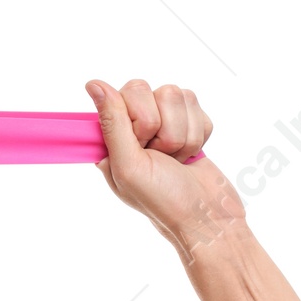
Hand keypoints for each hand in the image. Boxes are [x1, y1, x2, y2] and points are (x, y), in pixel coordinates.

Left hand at [84, 78, 244, 261]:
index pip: (125, 93)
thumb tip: (93, 84)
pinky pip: (199, 107)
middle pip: (156, 90)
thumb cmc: (163, 199)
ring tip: (177, 160)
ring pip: (180, 96)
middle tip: (161, 156)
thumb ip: (112, 123)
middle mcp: (136, 126)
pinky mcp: (190, 123)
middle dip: (165, 128)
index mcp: (113, 136)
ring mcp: (165, 122)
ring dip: (183, 135)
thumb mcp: (129, 164)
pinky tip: (191, 156)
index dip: (139, 118)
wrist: (207, 216)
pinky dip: (198, 134)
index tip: (142, 144)